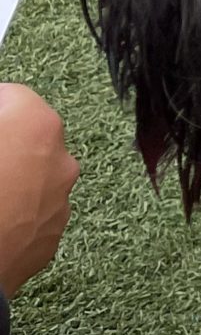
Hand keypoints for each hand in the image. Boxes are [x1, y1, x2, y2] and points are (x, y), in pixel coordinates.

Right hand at [0, 86, 78, 298]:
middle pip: (24, 136)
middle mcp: (60, 159)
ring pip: (30, 177)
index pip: (9, 95)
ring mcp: (60, 202)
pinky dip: (9, 213)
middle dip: (0, 143)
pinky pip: (29, 213)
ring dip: (5, 179)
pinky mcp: (49, 239)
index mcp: (33, 123)